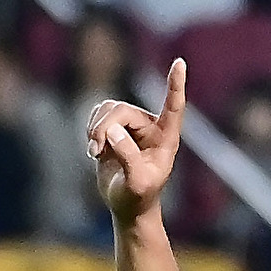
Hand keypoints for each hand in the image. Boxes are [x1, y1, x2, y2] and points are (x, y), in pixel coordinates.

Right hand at [87, 60, 186, 226]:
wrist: (127, 207)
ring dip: (95, 127)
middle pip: (122, 110)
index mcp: (165, 139)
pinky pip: (98, 113)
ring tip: (94, 150)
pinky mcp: (115, 127)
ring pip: (108, 108)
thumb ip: (128, 156)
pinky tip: (93, 147)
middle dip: (104, 125)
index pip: (173, 107)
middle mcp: (150, 127)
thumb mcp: (137, 182)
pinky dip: (91, 127)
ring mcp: (132, 125)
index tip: (179, 63)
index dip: (175, 85)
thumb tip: (114, 131)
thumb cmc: (138, 198)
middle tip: (95, 147)